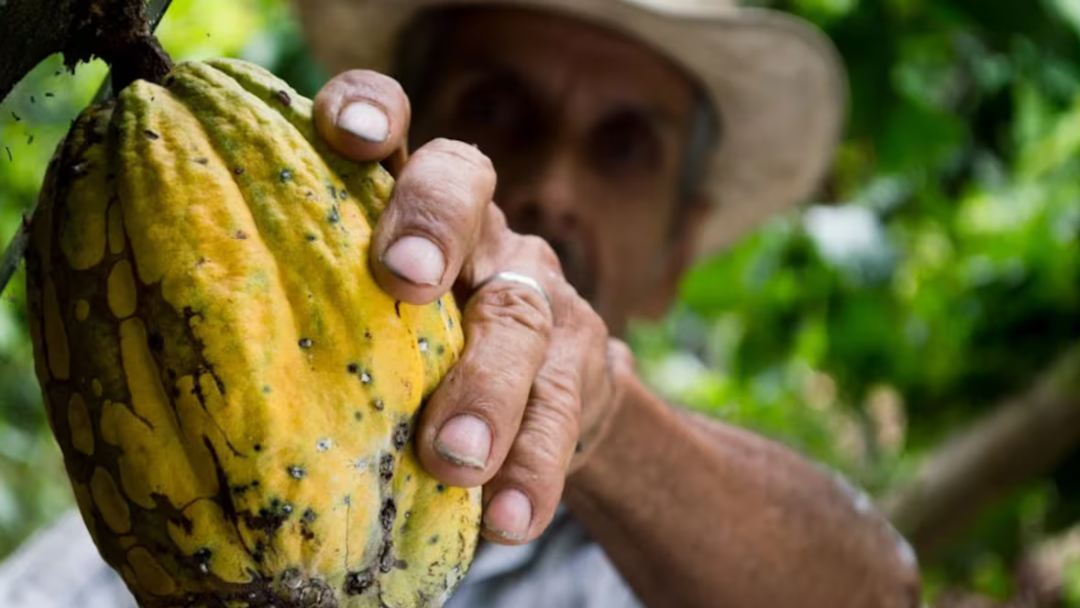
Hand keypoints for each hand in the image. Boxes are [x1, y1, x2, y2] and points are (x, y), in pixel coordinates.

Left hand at [314, 71, 633, 544]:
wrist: (542, 399)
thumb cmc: (417, 355)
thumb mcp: (366, 318)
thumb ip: (317, 312)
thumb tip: (185, 353)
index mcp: (410, 205)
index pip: (394, 125)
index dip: (372, 109)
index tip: (344, 132)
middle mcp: (479, 231)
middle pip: (466, 189)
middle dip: (433, 225)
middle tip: (404, 279)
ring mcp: (538, 292)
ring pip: (520, 318)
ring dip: (487, 388)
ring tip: (454, 458)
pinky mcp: (583, 363)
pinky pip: (563, 410)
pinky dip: (533, 466)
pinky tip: (508, 517)